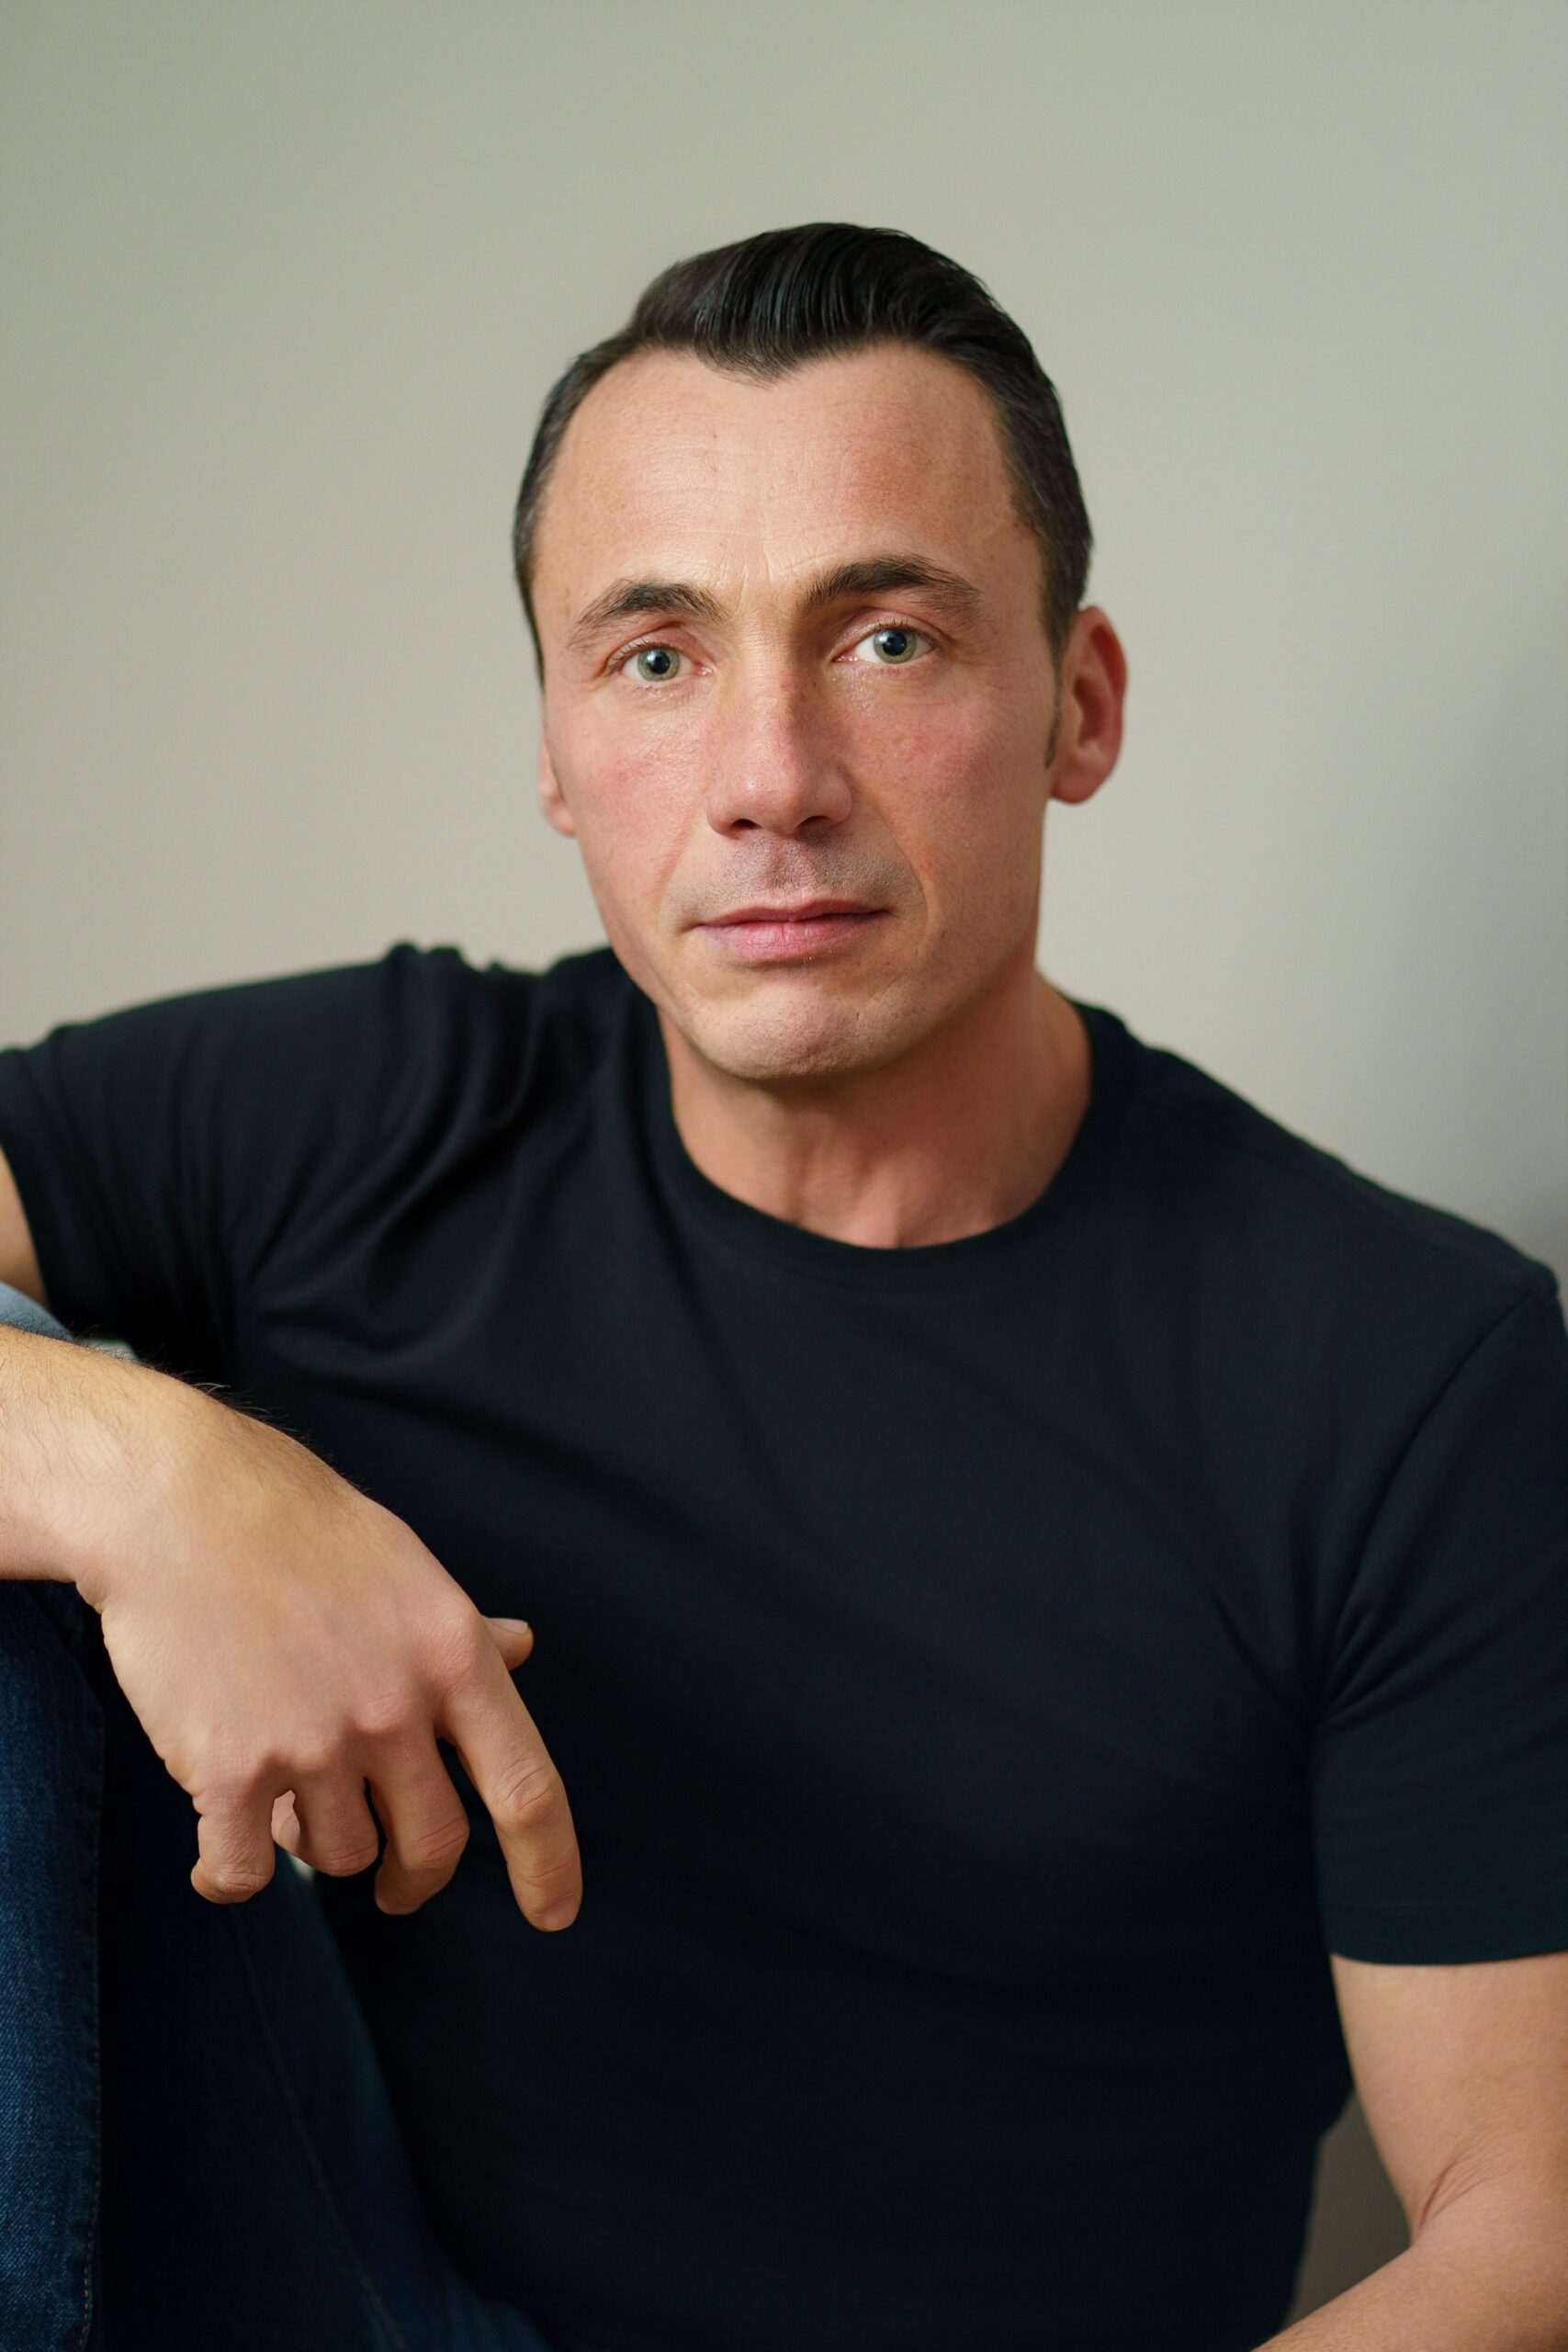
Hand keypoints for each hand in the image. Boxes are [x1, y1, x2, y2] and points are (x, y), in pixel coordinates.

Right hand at [73, 1388, 580, 1929]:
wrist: (179, 1505)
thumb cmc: (299, 1531)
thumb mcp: (405, 1570)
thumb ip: (461, 1632)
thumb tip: (522, 1647)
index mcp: (454, 1656)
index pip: (528, 1788)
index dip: (549, 1865)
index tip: (554, 1916)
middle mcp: (396, 1706)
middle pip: (432, 1845)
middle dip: (413, 1879)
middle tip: (394, 1887)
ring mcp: (314, 1742)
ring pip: (338, 1854)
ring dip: (313, 1843)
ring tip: (283, 1790)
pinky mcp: (229, 1769)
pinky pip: (244, 1871)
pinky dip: (228, 1875)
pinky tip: (218, 1855)